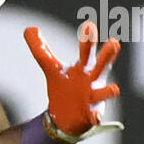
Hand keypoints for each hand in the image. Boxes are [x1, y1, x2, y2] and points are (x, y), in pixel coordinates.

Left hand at [24, 21, 122, 140]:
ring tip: (114, 89)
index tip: (88, 26)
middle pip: (101, 65)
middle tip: (114, 42)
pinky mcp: (91, 114)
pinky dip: (96, 116)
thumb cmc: (65, 85)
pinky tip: (96, 117)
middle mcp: (93, 79)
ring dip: (109, 90)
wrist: (66, 114)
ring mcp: (94, 97)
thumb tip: (29, 28)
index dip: (88, 40)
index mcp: (84, 67)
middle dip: (108, 55)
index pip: (86, 51)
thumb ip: (41, 50)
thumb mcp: (51, 68)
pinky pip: (95, 115)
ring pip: (104, 92)